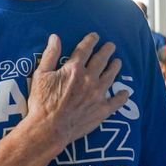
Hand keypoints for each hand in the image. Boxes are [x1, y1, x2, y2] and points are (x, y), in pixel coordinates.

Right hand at [26, 33, 127, 148]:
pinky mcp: (102, 110)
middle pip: (101, 60)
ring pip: (110, 76)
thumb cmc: (41, 103)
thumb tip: (55, 37)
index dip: (91, 40)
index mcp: (74, 69)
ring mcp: (97, 94)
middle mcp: (89, 79)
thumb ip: (50, 55)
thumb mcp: (40, 75)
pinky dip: (122, 96)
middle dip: (107, 50)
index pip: (85, 49)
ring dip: (115, 67)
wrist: (49, 129)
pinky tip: (125, 92)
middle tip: (111, 46)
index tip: (95, 36)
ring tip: (118, 62)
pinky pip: (116, 101)